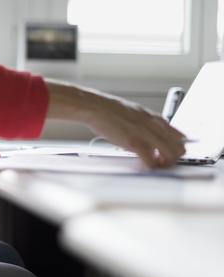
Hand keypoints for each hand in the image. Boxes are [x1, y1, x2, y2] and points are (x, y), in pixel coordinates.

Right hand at [46, 79, 185, 167]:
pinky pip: (151, 160)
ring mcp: (146, 134)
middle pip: (179, 147)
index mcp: (156, 119)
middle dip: (173, 159)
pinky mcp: (135, 142)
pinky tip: (142, 166)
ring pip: (170, 155)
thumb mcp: (135, 115)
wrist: (97, 108)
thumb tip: (149, 139)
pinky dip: (149, 167)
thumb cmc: (111, 112)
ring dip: (164, 165)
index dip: (176, 148)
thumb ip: (146, 126)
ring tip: (152, 166)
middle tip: (161, 164)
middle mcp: (156, 126)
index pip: (180, 136)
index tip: (167, 155)